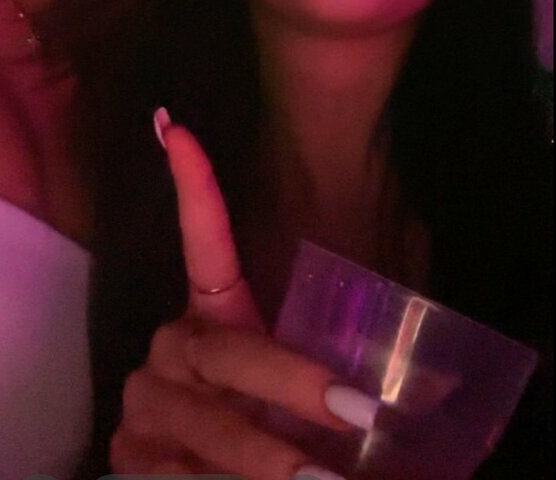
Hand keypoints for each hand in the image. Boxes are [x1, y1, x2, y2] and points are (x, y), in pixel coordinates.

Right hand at [110, 113, 373, 477]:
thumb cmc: (269, 423)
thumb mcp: (304, 393)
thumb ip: (344, 373)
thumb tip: (439, 378)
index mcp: (208, 314)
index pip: (200, 241)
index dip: (192, 186)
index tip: (176, 126)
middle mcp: (170, 347)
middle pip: (224, 354)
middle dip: (288, 383)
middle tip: (354, 410)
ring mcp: (146, 403)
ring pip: (208, 424)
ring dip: (267, 457)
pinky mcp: (130, 458)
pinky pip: (177, 475)